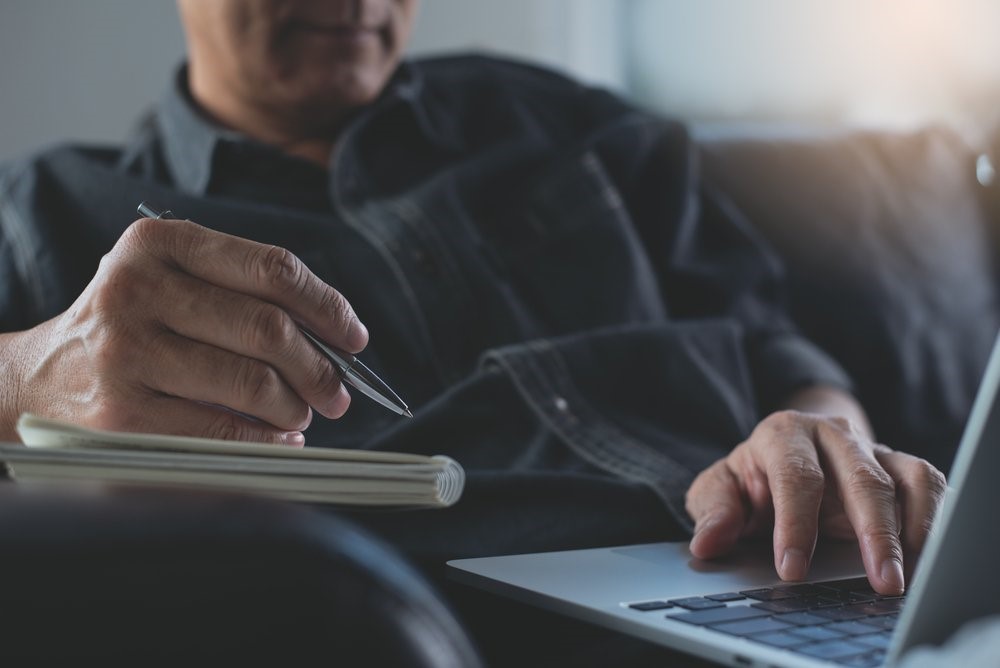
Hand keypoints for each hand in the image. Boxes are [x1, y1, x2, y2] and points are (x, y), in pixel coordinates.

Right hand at [7, 216, 367, 443]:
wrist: (35, 381)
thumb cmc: (127, 328)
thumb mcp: (168, 282)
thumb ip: (242, 293)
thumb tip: (334, 337)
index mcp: (158, 244)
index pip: (272, 268)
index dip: (327, 305)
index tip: (354, 335)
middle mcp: (136, 289)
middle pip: (268, 329)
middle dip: (320, 367)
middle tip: (339, 391)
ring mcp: (126, 352)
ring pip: (252, 383)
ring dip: (295, 406)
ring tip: (302, 413)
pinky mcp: (122, 413)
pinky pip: (223, 430)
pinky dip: (266, 438)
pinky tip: (277, 436)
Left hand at [685, 407, 946, 594]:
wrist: (784, 453)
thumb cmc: (752, 479)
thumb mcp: (720, 490)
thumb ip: (714, 512)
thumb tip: (707, 542)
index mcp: (784, 434)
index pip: (797, 477)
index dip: (796, 524)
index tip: (792, 570)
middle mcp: (833, 435)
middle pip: (862, 477)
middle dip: (873, 532)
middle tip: (880, 581)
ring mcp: (872, 448)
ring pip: (905, 479)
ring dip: (912, 531)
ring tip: (907, 578)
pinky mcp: (901, 466)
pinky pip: (929, 486)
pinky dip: (933, 522)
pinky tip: (924, 561)